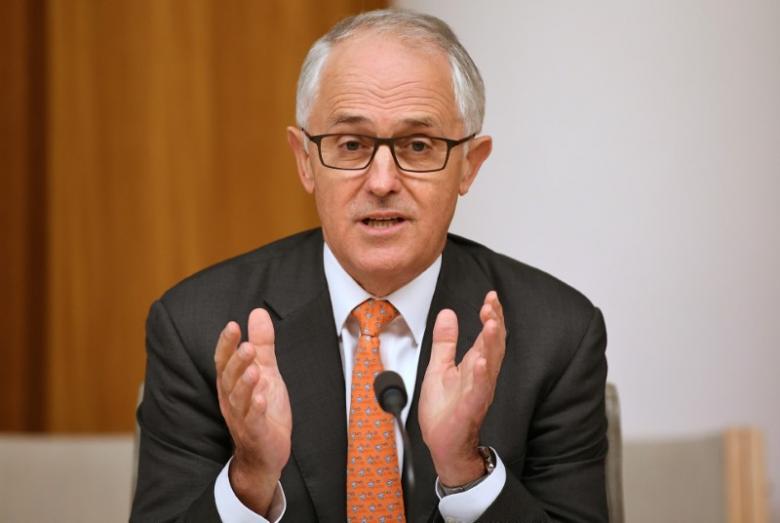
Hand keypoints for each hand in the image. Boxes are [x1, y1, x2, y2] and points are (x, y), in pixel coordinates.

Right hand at [214, 308, 291, 514]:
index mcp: (231, 383)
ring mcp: (241, 418)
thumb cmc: (263, 409)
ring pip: (239, 399)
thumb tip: (258, 312)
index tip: (232, 325)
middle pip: (229, 378)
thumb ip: (262, 344)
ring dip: (245, 384)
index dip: (226, 344)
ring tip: (255, 370)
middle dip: (237, 362)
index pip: (224, 360)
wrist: (267, 452)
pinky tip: (262, 399)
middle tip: (247, 346)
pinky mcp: (255, 434)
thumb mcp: (266, 371)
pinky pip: (252, 421)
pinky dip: (255, 410)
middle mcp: (231, 399)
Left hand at [418, 291, 505, 485]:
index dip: (491, 315)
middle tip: (491, 304)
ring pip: (490, 364)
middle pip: (494, 345)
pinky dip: (481, 375)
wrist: (442, 444)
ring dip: (492, 344)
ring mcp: (477, 391)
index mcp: (474, 365)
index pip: (487, 336)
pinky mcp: (470, 408)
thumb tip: (448, 313)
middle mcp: (481, 376)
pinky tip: (481, 361)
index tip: (491, 296)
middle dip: (494, 323)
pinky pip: (478, 390)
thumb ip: (445, 342)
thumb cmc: (444, 410)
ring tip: (491, 323)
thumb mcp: (439, 367)